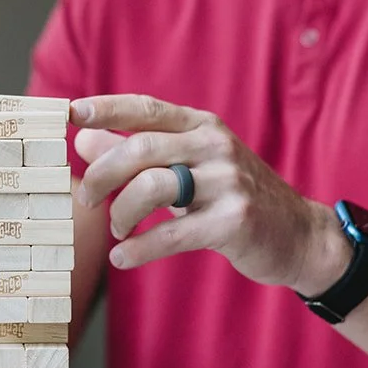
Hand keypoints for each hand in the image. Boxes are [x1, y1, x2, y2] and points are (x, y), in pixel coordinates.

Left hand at [71, 93, 346, 292]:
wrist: (298, 234)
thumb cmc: (231, 197)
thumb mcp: (186, 167)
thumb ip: (137, 153)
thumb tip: (83, 139)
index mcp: (202, 126)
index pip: (146, 108)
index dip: (106, 108)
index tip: (69, 112)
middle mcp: (215, 145)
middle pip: (141, 149)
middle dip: (102, 174)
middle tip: (84, 197)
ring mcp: (227, 182)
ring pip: (152, 187)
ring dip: (121, 212)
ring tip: (117, 229)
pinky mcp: (234, 221)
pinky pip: (172, 233)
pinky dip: (140, 248)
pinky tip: (123, 258)